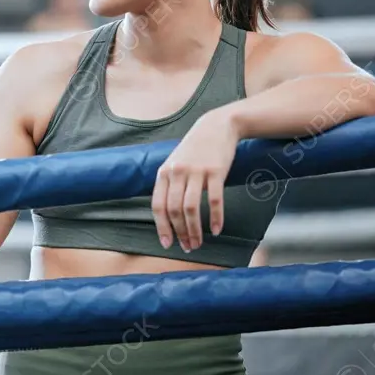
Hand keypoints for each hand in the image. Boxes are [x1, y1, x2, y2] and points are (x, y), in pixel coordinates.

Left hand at [151, 109, 240, 252]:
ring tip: (198, 243)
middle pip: (174, 210)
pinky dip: (216, 218)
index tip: (167, 244)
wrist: (216, 127)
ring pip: (191, 208)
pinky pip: (214, 200)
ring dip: (194, 230)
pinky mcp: (216, 171)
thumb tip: (166, 214)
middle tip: (187, 247)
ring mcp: (196, 171)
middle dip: (180, 232)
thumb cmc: (195, 150)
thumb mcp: (175, 163)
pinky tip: (217, 230)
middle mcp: (177, 172)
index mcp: (164, 173)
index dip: (162, 227)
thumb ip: (169, 184)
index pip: (158, 205)